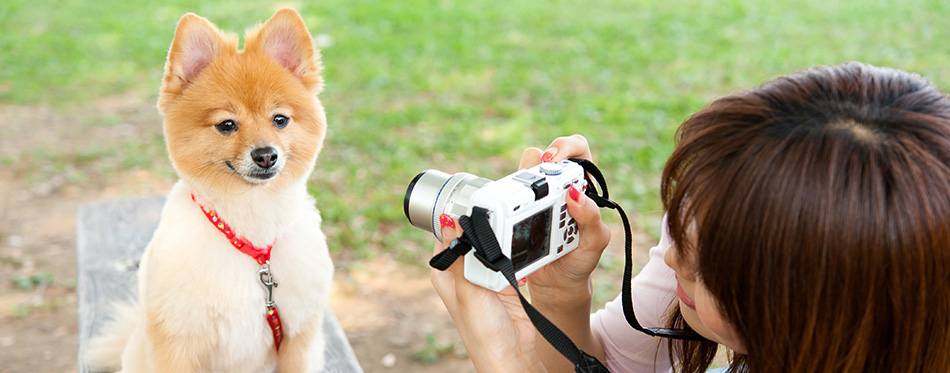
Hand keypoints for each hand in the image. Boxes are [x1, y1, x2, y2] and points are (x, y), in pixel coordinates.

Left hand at [430, 218, 546, 371]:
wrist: (513, 353)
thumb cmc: (482, 332)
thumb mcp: (467, 290)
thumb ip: (460, 256)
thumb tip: (447, 222)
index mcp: (445, 271)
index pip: (445, 233)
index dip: (454, 217)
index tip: (468, 200)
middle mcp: (462, 271)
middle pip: (471, 235)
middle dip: (482, 225)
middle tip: (494, 213)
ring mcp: (483, 275)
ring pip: (491, 242)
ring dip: (500, 238)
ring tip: (508, 232)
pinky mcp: (504, 279)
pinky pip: (508, 255)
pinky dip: (514, 251)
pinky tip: (518, 248)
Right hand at [520, 135, 611, 301]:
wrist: (557, 285)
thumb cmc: (580, 261)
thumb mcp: (595, 242)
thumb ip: (591, 218)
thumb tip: (575, 193)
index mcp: (582, 187)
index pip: (578, 149)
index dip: (567, 147)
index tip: (555, 161)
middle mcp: (558, 187)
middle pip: (545, 155)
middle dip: (539, 159)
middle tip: (536, 173)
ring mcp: (536, 198)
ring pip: (523, 173)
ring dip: (520, 179)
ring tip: (521, 195)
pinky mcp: (518, 211)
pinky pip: (508, 195)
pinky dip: (506, 198)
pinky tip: (508, 209)